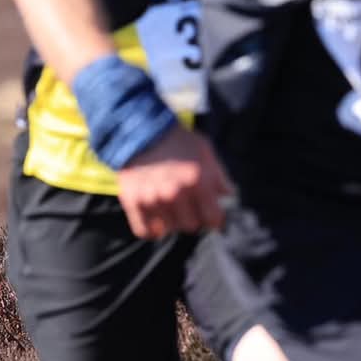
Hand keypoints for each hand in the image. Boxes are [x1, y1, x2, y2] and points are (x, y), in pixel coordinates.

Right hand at [115, 124, 235, 238]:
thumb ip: (218, 175)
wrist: (139, 129)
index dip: (214, 218)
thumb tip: (228, 195)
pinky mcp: (132, 202)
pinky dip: (151, 228)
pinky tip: (156, 217)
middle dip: (192, 217)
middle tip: (187, 205)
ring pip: (168, 229)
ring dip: (171, 221)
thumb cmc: (177, 140)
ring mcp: (152, 199)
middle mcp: (174, 193)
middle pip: (190, 226)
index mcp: (196, 181)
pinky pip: (145, 231)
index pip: (213, 220)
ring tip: (169, 206)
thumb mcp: (204, 150)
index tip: (210, 213)